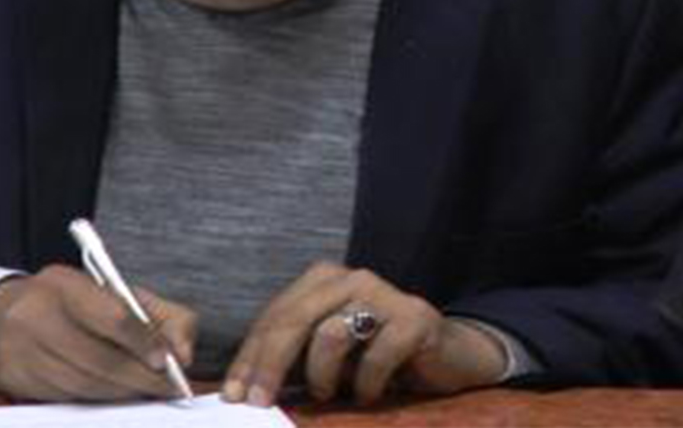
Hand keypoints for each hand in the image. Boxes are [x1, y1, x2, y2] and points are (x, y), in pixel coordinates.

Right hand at [0, 264, 194, 400]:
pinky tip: (117, 392)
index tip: (168, 361)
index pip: (111, 317)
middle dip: (141, 377)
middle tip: (169, 386)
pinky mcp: (16, 380)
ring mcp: (20, 350)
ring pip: (85, 383)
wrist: (2, 318)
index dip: (144, 342)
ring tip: (148, 390)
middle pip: (99, 358)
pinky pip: (68, 396)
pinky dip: (100, 398)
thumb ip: (164, 317)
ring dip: (124, 391)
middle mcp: (36, 315)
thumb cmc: (75, 306)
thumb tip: (184, 354)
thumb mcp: (119, 294)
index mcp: (65, 284)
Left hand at [222, 261, 506, 406]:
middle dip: (269, 366)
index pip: (274, 317)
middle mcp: (353, 278)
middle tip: (258, 404)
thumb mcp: (327, 354)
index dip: (250, 358)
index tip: (234, 395)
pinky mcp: (415, 318)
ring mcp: (386, 294)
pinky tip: (370, 394)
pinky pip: (375, 356)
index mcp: (324, 280)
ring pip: (330, 335)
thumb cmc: (378, 356)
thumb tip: (241, 388)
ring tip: (327, 394)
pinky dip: (366, 385)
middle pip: (295, 319)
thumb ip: (291, 357)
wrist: (448, 354)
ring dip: (322, 376)